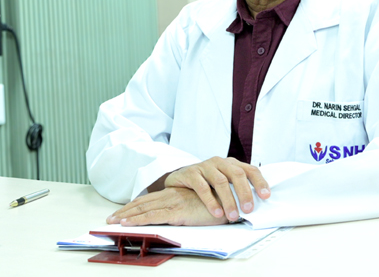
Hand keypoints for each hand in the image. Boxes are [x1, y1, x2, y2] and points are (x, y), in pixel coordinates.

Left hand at [106, 187, 228, 225]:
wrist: (230, 200)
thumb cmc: (219, 203)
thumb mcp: (200, 204)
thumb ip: (188, 206)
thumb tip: (181, 213)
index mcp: (176, 192)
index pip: (151, 199)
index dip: (136, 205)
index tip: (122, 212)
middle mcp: (172, 195)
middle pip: (144, 202)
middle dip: (126, 211)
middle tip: (110, 218)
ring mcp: (173, 202)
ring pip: (144, 208)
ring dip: (127, 216)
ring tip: (113, 222)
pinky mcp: (177, 212)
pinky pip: (153, 216)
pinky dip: (138, 220)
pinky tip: (126, 224)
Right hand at [164, 156, 270, 221]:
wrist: (179, 180)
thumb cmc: (206, 184)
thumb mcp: (224, 183)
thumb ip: (237, 189)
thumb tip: (255, 206)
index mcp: (231, 164)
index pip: (250, 170)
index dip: (259, 182)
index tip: (266, 196)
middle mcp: (220, 162)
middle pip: (237, 174)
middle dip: (244, 193)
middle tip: (248, 209)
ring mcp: (205, 166)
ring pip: (221, 181)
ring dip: (228, 200)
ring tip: (232, 215)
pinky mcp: (191, 172)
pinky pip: (202, 187)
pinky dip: (210, 201)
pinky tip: (216, 212)